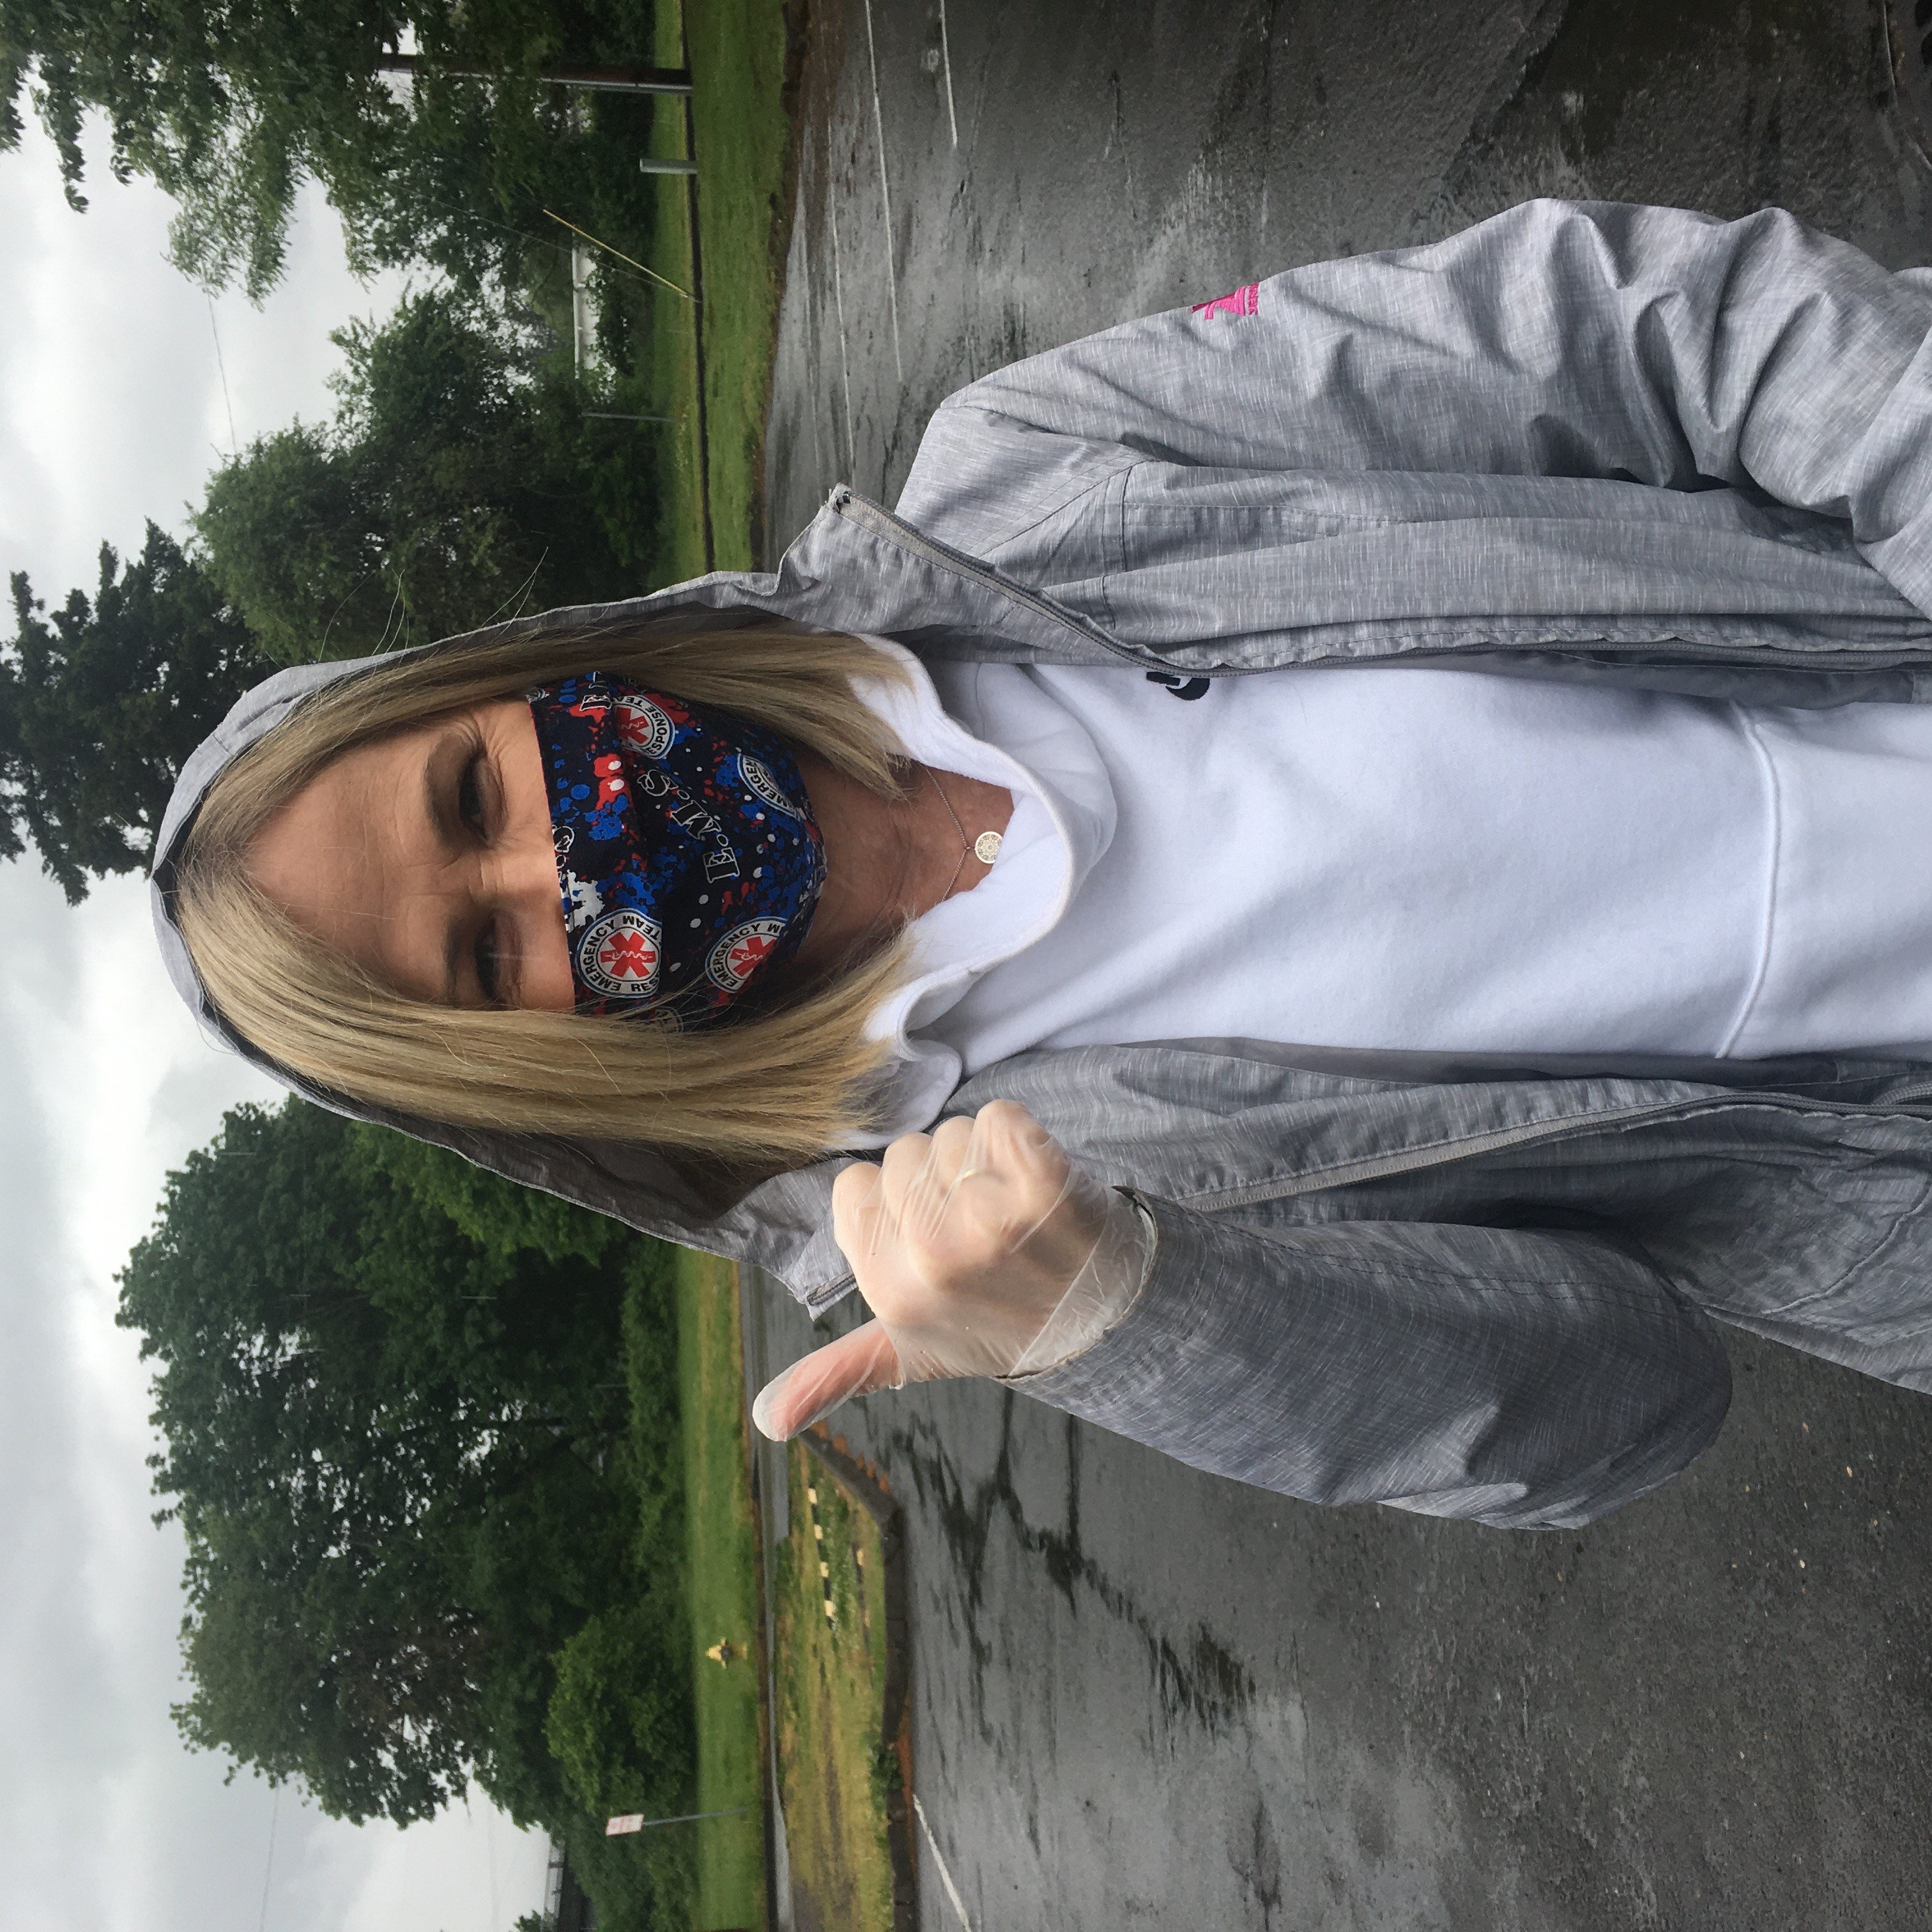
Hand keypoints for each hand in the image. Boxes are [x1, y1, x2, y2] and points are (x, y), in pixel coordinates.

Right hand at [752, 1101, 1146, 1439]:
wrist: (1104, 1320)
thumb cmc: (999, 1327)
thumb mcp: (913, 1356)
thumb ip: (836, 1374)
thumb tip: (765, 1420)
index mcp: (892, 1291)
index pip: (855, 1187)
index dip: (895, 1203)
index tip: (935, 1237)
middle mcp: (934, 1258)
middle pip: (904, 1156)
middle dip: (940, 1179)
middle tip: (984, 1229)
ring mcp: (990, 1221)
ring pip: (953, 1135)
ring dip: (983, 1160)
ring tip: (1016, 1213)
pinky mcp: (1044, 1183)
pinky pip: (1002, 1119)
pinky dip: (1021, 1136)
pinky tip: (1039, 1184)